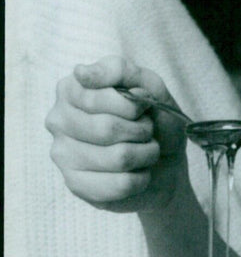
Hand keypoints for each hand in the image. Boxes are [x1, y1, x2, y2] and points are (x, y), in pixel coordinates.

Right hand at [46, 55, 188, 213]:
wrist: (166, 164)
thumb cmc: (153, 121)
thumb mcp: (148, 86)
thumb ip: (119, 70)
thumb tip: (81, 73)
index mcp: (70, 90)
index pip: (98, 98)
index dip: (133, 107)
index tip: (143, 109)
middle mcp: (58, 121)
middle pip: (107, 129)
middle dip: (141, 131)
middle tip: (147, 132)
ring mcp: (63, 155)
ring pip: (117, 158)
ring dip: (146, 154)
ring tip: (146, 152)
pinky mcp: (77, 186)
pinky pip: (120, 184)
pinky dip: (142, 179)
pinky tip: (138, 173)